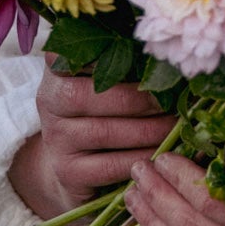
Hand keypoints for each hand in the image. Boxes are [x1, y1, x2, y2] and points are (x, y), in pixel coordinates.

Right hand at [8, 61, 175, 219]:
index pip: (63, 54)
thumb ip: (121, 68)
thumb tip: (166, 60)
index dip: (93, 53)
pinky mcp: (68, 172)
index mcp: (58, 73)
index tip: (133, 56)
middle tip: (171, 101)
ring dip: (146, 129)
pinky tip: (162, 152)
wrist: (75, 169)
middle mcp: (49, 103)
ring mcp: (56, 139)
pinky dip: (140, 157)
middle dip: (136, 99)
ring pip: (103, 131)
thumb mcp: (102, 88)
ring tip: (174, 126)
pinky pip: (109, 164)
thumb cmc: (99, 116)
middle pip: (87, 96)